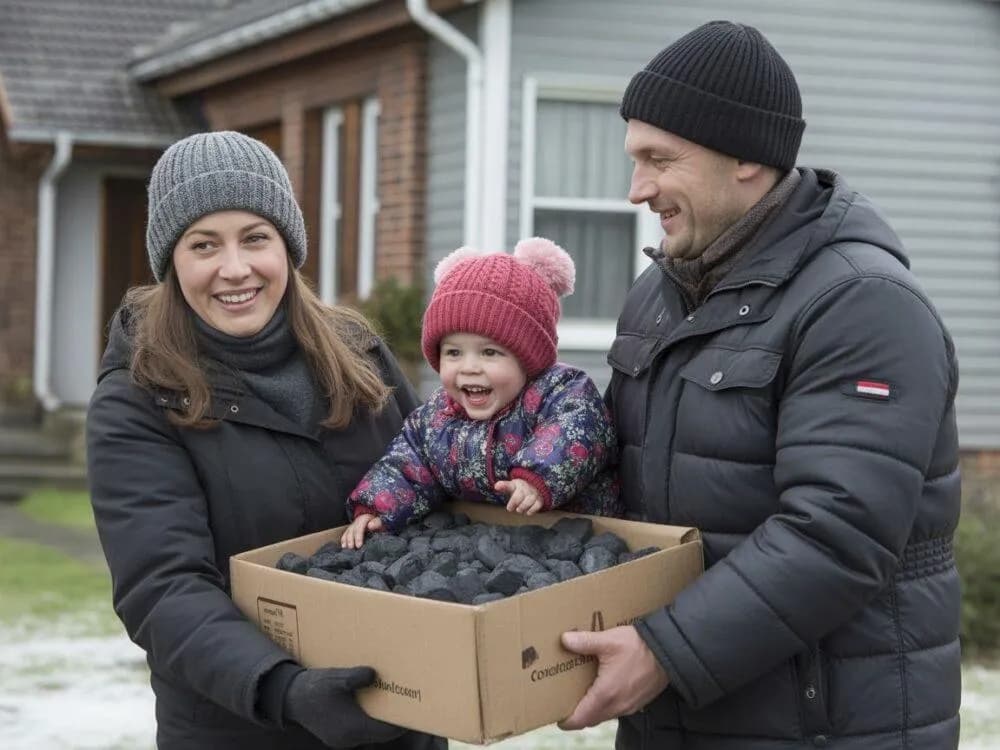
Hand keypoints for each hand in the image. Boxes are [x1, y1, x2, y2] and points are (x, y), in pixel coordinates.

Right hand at [283, 666, 404, 747]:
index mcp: (352, 728)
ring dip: (381, 721)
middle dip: (394, 722)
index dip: (401, 724)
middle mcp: (350, 739)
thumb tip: (373, 674)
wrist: (290, 698)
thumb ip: (355, 677)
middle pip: (380, 734)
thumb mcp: (336, 678)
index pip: (386, 732)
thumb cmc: (315, 688)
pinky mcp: (339, 736)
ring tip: (393, 703)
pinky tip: (372, 705)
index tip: (415, 712)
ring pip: (371, 734)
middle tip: (408, 705)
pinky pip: (360, 732)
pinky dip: (369, 722)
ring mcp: (343, 740)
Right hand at [341, 514, 382, 548]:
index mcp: (364, 518)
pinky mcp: (350, 530)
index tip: (359, 545)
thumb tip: (370, 526)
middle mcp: (356, 522)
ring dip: (346, 541)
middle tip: (352, 548)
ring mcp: (352, 526)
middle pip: (352, 530)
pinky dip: (344, 540)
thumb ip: (376, 523)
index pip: (359, 526)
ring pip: (347, 532)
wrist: (374, 522)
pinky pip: (345, 534)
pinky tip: (344, 546)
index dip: (358, 536)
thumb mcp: (379, 522)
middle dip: (351, 540)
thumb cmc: (377, 524)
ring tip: (348, 549)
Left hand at [495, 478, 543, 514]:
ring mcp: (534, 493)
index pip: (509, 485)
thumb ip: (504, 486)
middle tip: (509, 509)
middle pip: (520, 494)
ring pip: (530, 499)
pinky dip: (533, 509)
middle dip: (514, 501)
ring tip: (519, 510)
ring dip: (524, 506)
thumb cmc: (520, 489)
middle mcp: (526, 487)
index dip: (503, 486)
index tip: (496, 487)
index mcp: (517, 484)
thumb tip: (496, 486)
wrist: (535, 488)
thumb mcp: (511, 487)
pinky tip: (527, 512)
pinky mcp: (539, 500)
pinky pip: (538, 504)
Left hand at [558, 626, 668, 729]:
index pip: (580, 719)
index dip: (566, 720)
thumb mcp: (608, 640)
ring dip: (592, 709)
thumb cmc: (638, 646)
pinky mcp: (637, 702)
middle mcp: (617, 706)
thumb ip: (584, 642)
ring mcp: (628, 706)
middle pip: (590, 719)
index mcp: (605, 695)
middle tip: (565, 699)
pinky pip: (616, 710)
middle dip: (577, 714)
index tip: (556, 713)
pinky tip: (603, 687)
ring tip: (582, 692)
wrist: (669, 651)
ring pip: (603, 715)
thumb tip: (565, 640)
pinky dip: (606, 705)